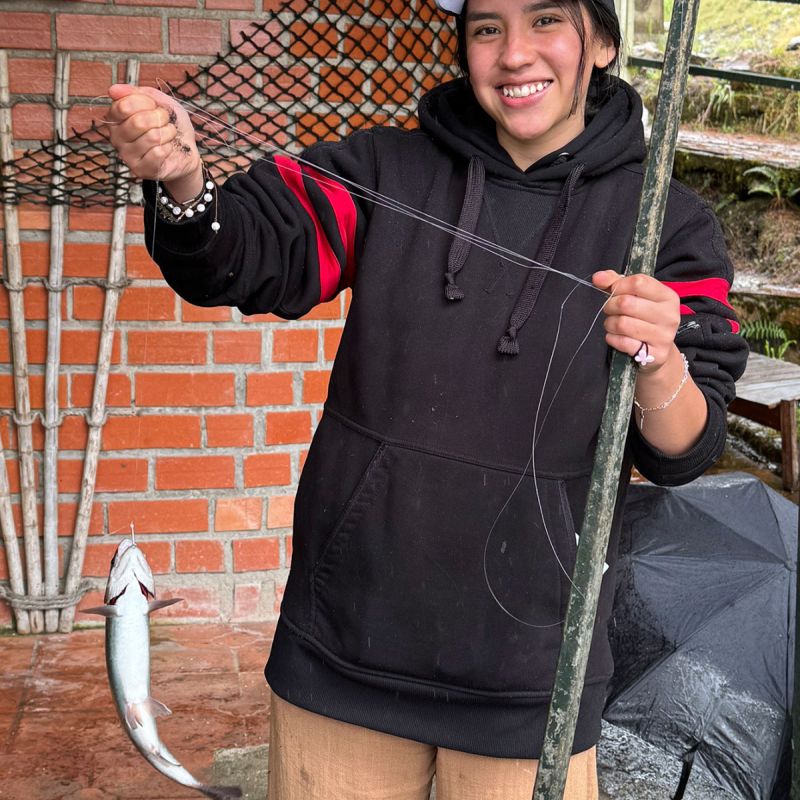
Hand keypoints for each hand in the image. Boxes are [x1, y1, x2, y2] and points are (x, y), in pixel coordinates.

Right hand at [105, 84, 202, 200]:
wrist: (187, 150)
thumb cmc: (170, 124)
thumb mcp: (157, 101)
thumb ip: (136, 93)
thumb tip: (113, 90)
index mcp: (116, 118)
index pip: (124, 106)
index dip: (146, 103)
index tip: (155, 106)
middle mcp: (116, 137)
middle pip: (138, 122)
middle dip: (160, 118)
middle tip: (165, 121)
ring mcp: (127, 155)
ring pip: (152, 137)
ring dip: (168, 133)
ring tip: (169, 134)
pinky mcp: (141, 169)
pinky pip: (159, 153)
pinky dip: (170, 147)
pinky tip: (169, 148)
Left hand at [591, 270, 680, 372]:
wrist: (659, 353)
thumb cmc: (643, 319)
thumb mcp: (634, 296)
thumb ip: (615, 282)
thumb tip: (597, 277)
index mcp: (667, 296)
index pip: (638, 282)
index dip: (618, 286)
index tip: (613, 291)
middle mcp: (669, 315)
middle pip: (626, 303)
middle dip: (610, 306)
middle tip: (610, 310)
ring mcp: (664, 336)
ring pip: (622, 324)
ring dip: (610, 324)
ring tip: (613, 324)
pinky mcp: (655, 354)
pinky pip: (623, 343)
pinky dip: (613, 339)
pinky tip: (616, 337)